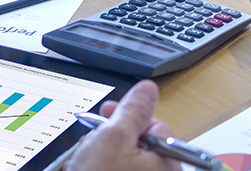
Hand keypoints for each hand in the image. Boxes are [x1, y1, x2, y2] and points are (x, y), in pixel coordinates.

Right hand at [66, 80, 180, 170]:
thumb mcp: (113, 138)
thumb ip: (133, 110)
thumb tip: (148, 88)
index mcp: (168, 162)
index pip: (156, 127)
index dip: (129, 117)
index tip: (107, 113)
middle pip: (139, 144)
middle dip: (111, 137)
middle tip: (92, 139)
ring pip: (125, 160)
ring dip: (102, 155)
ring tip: (82, 158)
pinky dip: (101, 169)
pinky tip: (83, 169)